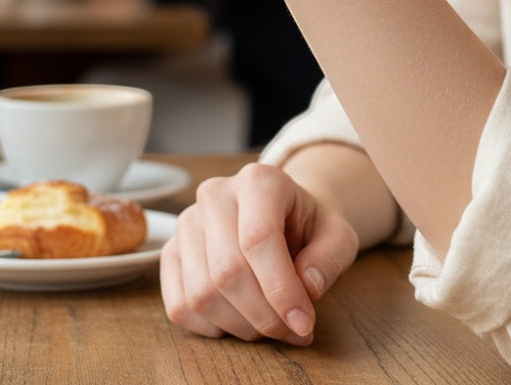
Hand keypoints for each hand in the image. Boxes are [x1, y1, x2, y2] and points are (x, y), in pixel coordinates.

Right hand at [160, 163, 358, 344]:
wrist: (284, 217)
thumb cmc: (310, 227)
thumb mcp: (338, 235)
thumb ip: (330, 258)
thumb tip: (308, 287)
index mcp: (259, 180)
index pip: (258, 238)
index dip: (280, 289)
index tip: (303, 323)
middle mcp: (216, 194)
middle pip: (227, 271)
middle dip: (263, 315)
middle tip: (291, 331)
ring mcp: (188, 222)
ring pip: (201, 293)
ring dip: (240, 326)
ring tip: (270, 324)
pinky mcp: (171, 251)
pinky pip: (180, 305)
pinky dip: (212, 328)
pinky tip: (240, 320)